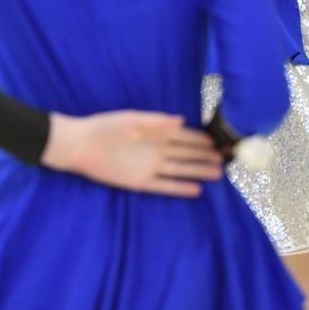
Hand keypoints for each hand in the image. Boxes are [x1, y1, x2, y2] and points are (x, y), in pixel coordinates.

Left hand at [41, 111, 223, 195]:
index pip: (184, 136)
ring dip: (198, 171)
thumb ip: (156, 121)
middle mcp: (156, 150)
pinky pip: (165, 186)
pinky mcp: (140, 182)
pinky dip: (180, 187)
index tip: (220, 142)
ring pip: (180, 169)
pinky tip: (196, 189)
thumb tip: (181, 120)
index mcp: (155, 132)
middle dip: (206, 155)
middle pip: (187, 154)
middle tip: (227, 159)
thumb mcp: (131, 120)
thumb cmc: (105, 127)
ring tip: (219, 173)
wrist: (81, 146)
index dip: (201, 139)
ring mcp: (150, 166)